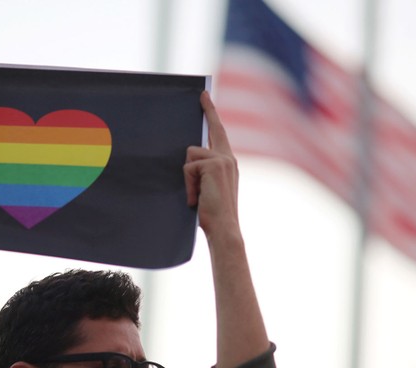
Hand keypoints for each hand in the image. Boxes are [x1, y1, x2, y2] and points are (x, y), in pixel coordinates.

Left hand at [184, 91, 239, 240]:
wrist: (224, 227)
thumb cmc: (213, 214)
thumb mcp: (208, 188)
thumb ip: (203, 171)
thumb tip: (187, 158)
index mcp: (228, 162)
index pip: (219, 133)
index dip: (212, 114)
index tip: (205, 96)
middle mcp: (228, 158)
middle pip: (211, 131)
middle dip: (208, 110)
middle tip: (202, 92)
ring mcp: (223, 159)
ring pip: (191, 155)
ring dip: (189, 178)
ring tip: (197, 195)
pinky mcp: (213, 164)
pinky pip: (188, 167)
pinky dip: (189, 185)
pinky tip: (196, 198)